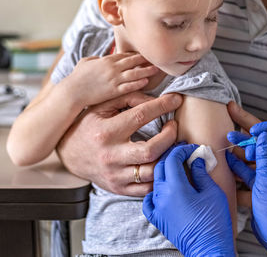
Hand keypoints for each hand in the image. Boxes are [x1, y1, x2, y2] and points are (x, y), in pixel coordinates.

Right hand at [57, 92, 182, 195]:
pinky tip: (163, 162)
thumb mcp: (102, 107)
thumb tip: (155, 100)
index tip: (176, 100)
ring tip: (172, 145)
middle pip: (150, 150)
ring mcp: (115, 175)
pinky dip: (160, 176)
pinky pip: (147, 188)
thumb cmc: (88, 126)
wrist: (68, 155)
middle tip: (174, 126)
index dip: (163, 106)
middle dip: (169, 136)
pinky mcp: (119, 188)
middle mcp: (110, 156)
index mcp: (106, 132)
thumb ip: (128, 98)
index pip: (141, 116)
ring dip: (168, 157)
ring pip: (151, 172)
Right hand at [62, 53, 158, 107]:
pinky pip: (129, 86)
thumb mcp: (85, 63)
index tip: (145, 55)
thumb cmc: (76, 78)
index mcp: (105, 60)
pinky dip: (138, 83)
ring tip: (156, 69)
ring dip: (146, 71)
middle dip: (145, 60)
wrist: (72, 91)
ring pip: (134, 73)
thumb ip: (94, 59)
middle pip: (132, 62)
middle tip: (156, 58)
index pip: (124, 55)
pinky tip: (146, 82)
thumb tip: (98, 58)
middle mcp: (112, 68)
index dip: (135, 55)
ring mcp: (113, 79)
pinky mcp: (114, 90)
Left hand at [143, 144, 234, 256]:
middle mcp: (162, 195)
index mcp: (175, 187)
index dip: (182, 150)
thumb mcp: (212, 192)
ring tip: (177, 168)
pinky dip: (153, 192)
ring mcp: (158, 208)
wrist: (209, 249)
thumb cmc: (214, 221)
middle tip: (184, 153)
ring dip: (164, 171)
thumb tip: (196, 161)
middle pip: (160, 167)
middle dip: (171, 156)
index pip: (172, 158)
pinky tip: (163, 190)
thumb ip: (201, 173)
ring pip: (155, 181)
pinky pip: (149, 201)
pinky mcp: (158, 219)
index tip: (192, 149)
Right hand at [227, 101, 259, 206]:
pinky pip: (247, 170)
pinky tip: (227, 159)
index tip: (254, 129)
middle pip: (264, 143)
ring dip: (240, 149)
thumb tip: (264, 135)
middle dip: (248, 135)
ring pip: (253, 156)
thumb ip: (265, 156)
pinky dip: (237, 164)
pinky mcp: (259, 184)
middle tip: (233, 131)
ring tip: (227, 140)